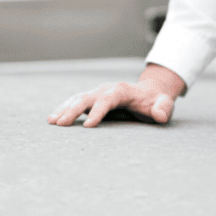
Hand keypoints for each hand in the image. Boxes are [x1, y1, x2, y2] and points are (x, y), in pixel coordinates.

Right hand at [48, 64, 185, 127]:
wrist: (149, 92)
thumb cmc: (156, 101)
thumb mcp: (164, 104)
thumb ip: (163, 108)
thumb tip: (160, 115)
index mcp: (122, 90)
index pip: (107, 99)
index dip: (98, 111)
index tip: (88, 126)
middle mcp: (107, 89)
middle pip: (87, 97)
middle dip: (73, 110)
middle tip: (59, 124)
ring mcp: (98, 92)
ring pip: (78, 98)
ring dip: (64, 109)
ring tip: (51, 121)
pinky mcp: (93, 98)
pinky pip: (76, 101)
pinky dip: (64, 108)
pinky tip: (53, 118)